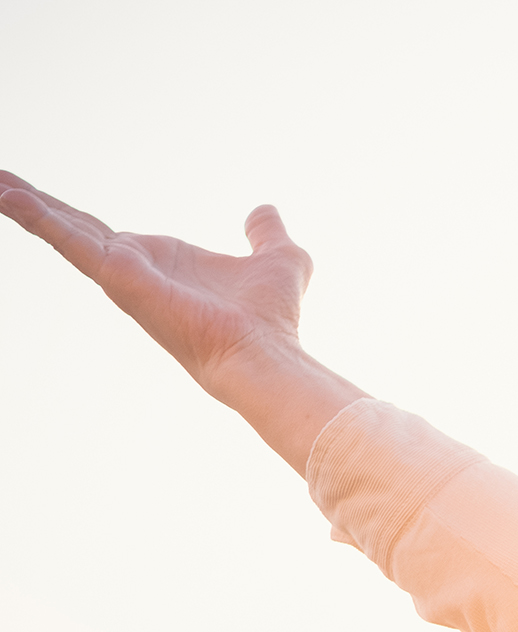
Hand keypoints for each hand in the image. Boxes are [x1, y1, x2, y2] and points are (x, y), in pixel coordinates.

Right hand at [1, 174, 363, 471]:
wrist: (262, 351)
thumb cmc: (270, 318)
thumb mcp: (278, 258)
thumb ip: (266, 234)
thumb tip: (263, 210)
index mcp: (160, 262)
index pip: (104, 232)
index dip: (71, 215)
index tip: (39, 197)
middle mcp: (134, 268)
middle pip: (74, 228)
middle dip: (36, 205)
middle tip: (1, 181)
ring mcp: (122, 274)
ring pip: (65, 231)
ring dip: (27, 207)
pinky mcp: (117, 275)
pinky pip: (70, 239)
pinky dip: (39, 218)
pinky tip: (8, 196)